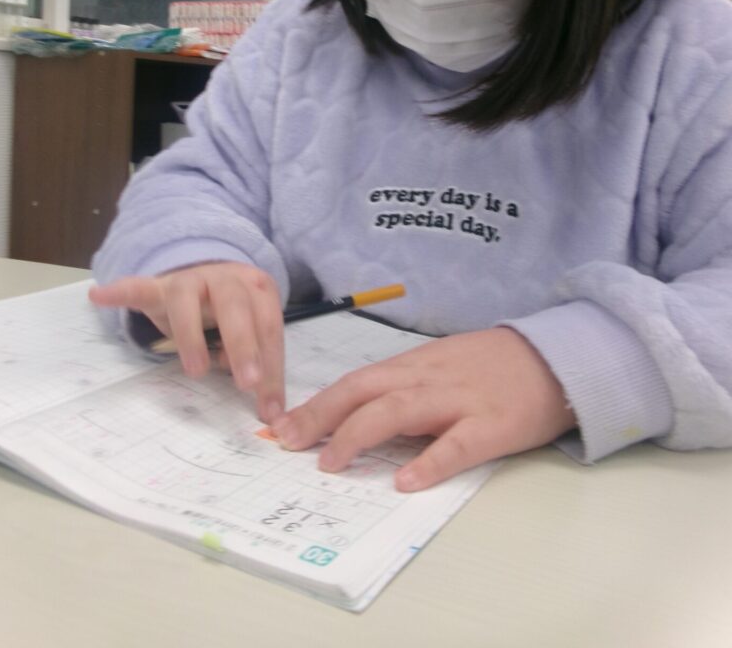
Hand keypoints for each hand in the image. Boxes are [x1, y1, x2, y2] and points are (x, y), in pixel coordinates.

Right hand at [89, 262, 284, 422]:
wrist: (207, 272)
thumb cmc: (235, 312)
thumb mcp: (253, 331)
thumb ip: (262, 363)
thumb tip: (271, 411)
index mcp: (258, 289)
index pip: (269, 327)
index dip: (272, 366)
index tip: (269, 407)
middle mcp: (226, 279)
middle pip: (237, 307)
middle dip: (244, 345)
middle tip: (248, 384)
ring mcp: (191, 280)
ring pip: (188, 300)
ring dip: (192, 336)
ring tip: (196, 371)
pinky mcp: (159, 286)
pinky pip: (139, 287)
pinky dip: (121, 291)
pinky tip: (100, 296)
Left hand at [271, 328, 574, 490]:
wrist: (555, 357)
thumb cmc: (494, 365)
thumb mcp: (442, 366)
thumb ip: (405, 387)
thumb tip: (358, 416)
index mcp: (414, 366)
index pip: (355, 381)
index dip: (317, 403)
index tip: (282, 425)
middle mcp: (427, 378)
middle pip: (364, 390)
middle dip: (320, 415)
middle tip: (286, 443)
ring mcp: (458, 400)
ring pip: (399, 411)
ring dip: (359, 434)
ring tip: (330, 463)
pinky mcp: (492, 424)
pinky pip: (457, 444)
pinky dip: (430, 462)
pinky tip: (406, 482)